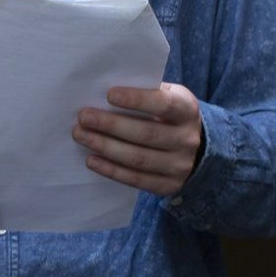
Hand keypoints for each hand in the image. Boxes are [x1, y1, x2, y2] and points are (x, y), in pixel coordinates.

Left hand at [73, 82, 203, 196]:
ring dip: (105, 147)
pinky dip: (111, 170)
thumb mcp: (166, 95)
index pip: (164, 104)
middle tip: (83, 117)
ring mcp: (180, 165)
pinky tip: (91, 160)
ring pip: (138, 158)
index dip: (137, 100)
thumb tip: (103, 91)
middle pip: (146, 134)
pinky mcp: (169, 185)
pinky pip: (136, 179)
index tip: (109, 94)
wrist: (195, 147)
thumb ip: (144, 91)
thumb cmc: (167, 114)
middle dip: (111, 125)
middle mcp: (188, 139)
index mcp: (187, 110)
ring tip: (80, 135)